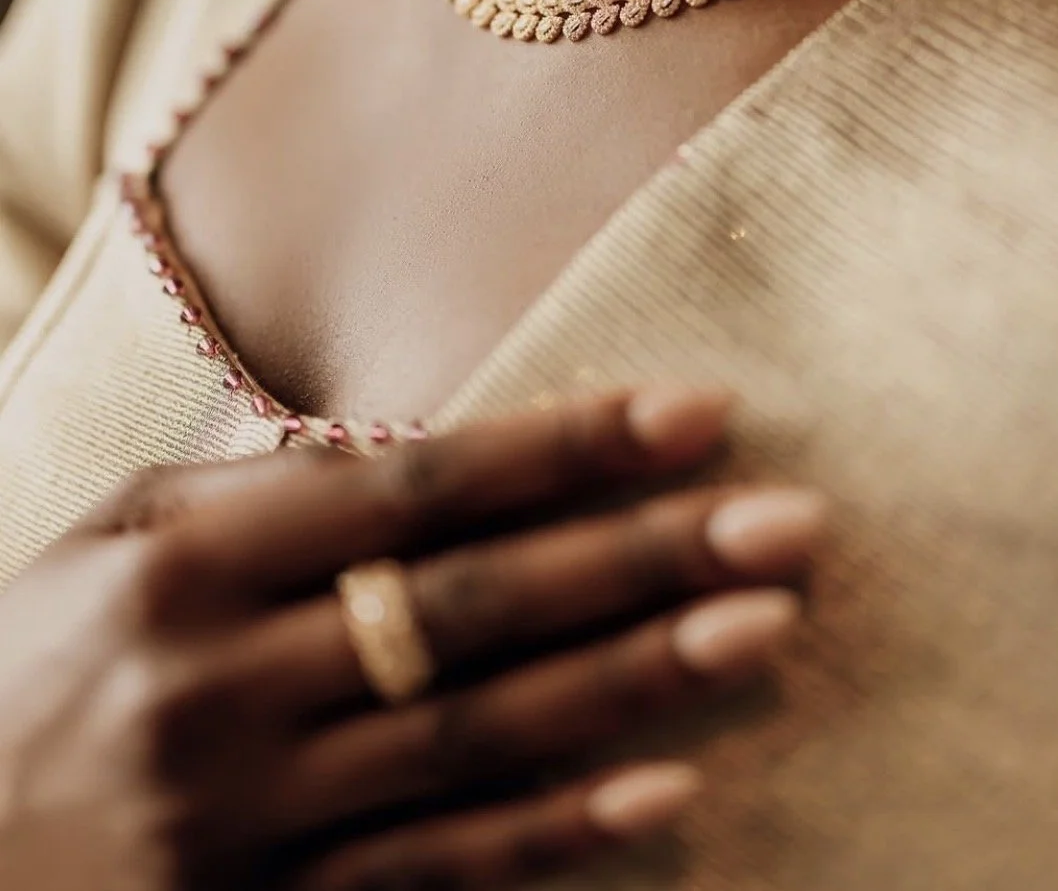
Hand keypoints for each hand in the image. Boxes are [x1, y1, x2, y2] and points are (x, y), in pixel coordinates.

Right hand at [0, 385, 825, 888]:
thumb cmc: (36, 672)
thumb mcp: (112, 546)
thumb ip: (262, 493)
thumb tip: (430, 440)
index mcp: (185, 568)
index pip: (416, 489)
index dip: (566, 447)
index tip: (698, 410)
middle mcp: (219, 689)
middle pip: (473, 608)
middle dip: (643, 554)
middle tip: (786, 517)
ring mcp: (246, 824)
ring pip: (481, 740)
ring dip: (637, 681)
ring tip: (767, 625)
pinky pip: (439, 876)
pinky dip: (560, 835)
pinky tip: (671, 788)